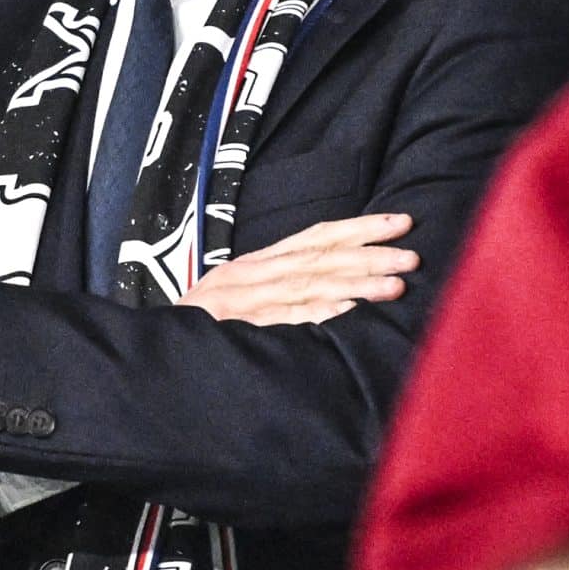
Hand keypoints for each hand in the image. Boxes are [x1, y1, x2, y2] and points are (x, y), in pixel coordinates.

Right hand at [176, 213, 417, 325]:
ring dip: (357, 286)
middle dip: (371, 255)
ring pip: (312, 287)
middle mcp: (256, 276)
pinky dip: (319, 316)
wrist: (157, 347)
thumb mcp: (238, 289)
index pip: (318, 236)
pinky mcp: (244, 333)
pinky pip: (287, 322)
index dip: (361, 228)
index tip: (401, 223)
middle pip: (323, 259)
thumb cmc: (203, 321)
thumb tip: (335, 276)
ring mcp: (250, 304)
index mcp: (258, 263)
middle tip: (411, 256)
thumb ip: (281, 280)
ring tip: (396, 285)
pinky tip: (350, 314)